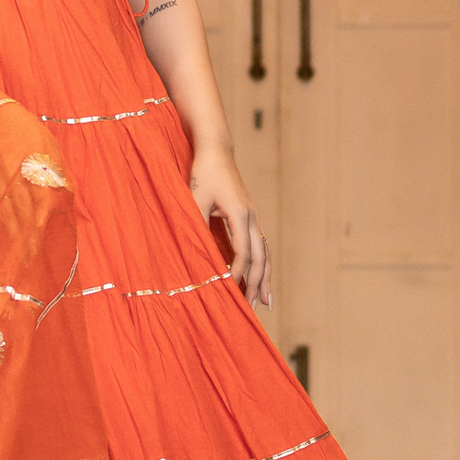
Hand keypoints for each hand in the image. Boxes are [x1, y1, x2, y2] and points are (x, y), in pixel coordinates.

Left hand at [188, 148, 270, 306]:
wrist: (216, 151)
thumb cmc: (202, 173)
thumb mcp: (194, 198)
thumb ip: (197, 224)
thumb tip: (195, 255)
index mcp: (239, 213)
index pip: (243, 251)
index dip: (237, 271)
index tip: (229, 288)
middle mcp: (252, 216)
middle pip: (261, 257)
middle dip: (257, 283)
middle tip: (253, 307)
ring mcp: (254, 217)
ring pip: (265, 253)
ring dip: (264, 278)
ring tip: (266, 302)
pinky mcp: (250, 217)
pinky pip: (261, 246)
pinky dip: (262, 265)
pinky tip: (260, 278)